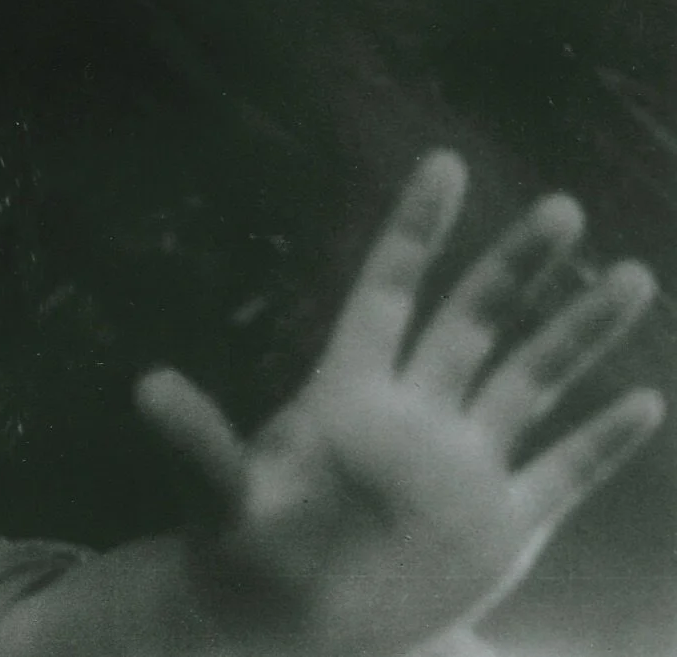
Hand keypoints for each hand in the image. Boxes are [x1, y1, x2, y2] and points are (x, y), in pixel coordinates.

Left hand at [138, 152, 663, 656]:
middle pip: (474, 321)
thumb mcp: (220, 495)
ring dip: (579, 333)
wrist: (279, 625)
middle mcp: (415, 414)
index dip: (414, 230)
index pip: (388, 291)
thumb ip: (198, 443)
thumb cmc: (240, 550)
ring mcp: (461, 466)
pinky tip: (643, 399)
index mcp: (348, 392)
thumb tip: (145, 387)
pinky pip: (562, 472)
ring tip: (633, 276)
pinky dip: (601, 440)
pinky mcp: (498, 526)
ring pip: (532, 382)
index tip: (444, 162)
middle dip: (516, 266)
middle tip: (561, 208)